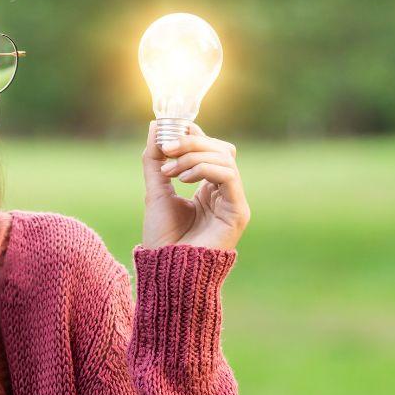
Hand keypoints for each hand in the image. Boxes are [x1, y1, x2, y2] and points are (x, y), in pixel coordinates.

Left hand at [141, 120, 250, 250]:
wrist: (166, 269)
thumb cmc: (163, 237)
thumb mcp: (155, 190)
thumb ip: (155, 159)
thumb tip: (155, 125)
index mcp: (208, 188)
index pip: (210, 148)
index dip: (193, 134)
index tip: (168, 131)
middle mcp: (224, 193)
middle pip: (221, 149)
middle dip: (191, 143)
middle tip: (166, 148)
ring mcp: (234, 202)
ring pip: (225, 158)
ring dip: (193, 156)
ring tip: (170, 171)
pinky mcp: (238, 212)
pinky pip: (229, 176)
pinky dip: (204, 169)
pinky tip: (183, 179)